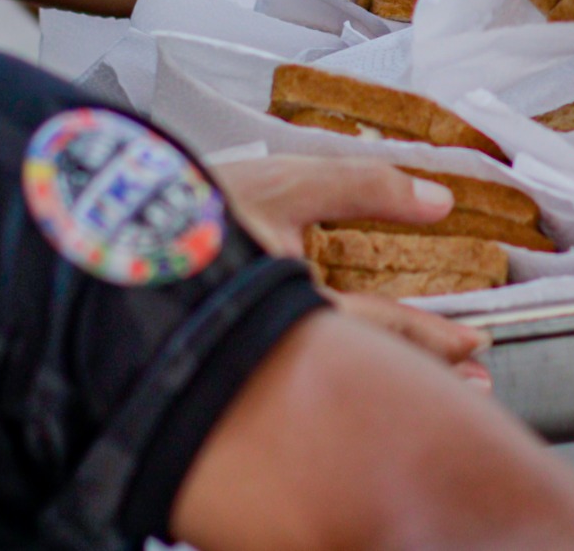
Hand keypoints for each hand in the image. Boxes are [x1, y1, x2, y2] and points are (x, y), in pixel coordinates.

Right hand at [211, 154, 490, 385]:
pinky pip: (297, 377)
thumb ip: (364, 187)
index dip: (431, 338)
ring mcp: (251, 359)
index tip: (472, 344)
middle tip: (468, 385)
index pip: (380, 331)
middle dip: (421, 382)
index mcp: (293, 309)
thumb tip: (438, 200)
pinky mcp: (227, 357)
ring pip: (336, 382)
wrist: (101, 233)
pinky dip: (338, 380)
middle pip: (365, 374)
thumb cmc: (190, 210)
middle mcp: (275, 349)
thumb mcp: (287, 183)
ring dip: (386, 386)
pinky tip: (351, 376)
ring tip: (429, 391)